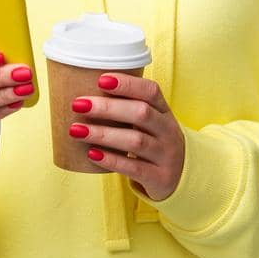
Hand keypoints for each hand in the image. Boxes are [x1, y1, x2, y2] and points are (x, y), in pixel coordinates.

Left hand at [68, 71, 185, 201]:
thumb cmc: (155, 143)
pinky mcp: (160, 178)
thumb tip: (85, 95)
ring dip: (103, 134)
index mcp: (164, 112)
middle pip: (141, 113)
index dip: (127, 84)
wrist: (183, 177)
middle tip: (78, 104)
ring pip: (136, 141)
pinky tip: (92, 154)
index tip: (101, 79)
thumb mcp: (152, 123)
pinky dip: (111, 160)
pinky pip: (134, 168)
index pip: (151, 91)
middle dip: (108, 108)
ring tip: (75, 130)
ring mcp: (166, 155)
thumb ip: (128, 109)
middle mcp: (168, 131)